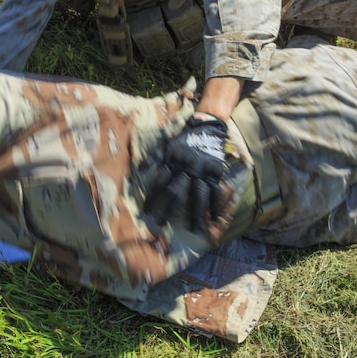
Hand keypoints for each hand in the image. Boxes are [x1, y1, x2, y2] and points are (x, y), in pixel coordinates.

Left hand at [145, 116, 227, 231]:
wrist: (207, 128)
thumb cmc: (184, 140)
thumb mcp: (167, 146)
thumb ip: (155, 159)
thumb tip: (140, 170)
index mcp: (173, 162)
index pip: (159, 183)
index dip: (152, 198)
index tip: (146, 213)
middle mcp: (187, 169)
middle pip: (176, 193)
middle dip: (168, 210)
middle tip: (161, 225)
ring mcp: (202, 173)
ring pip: (198, 197)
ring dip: (194, 214)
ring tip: (192, 228)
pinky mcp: (215, 175)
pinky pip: (216, 193)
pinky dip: (216, 206)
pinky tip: (214, 219)